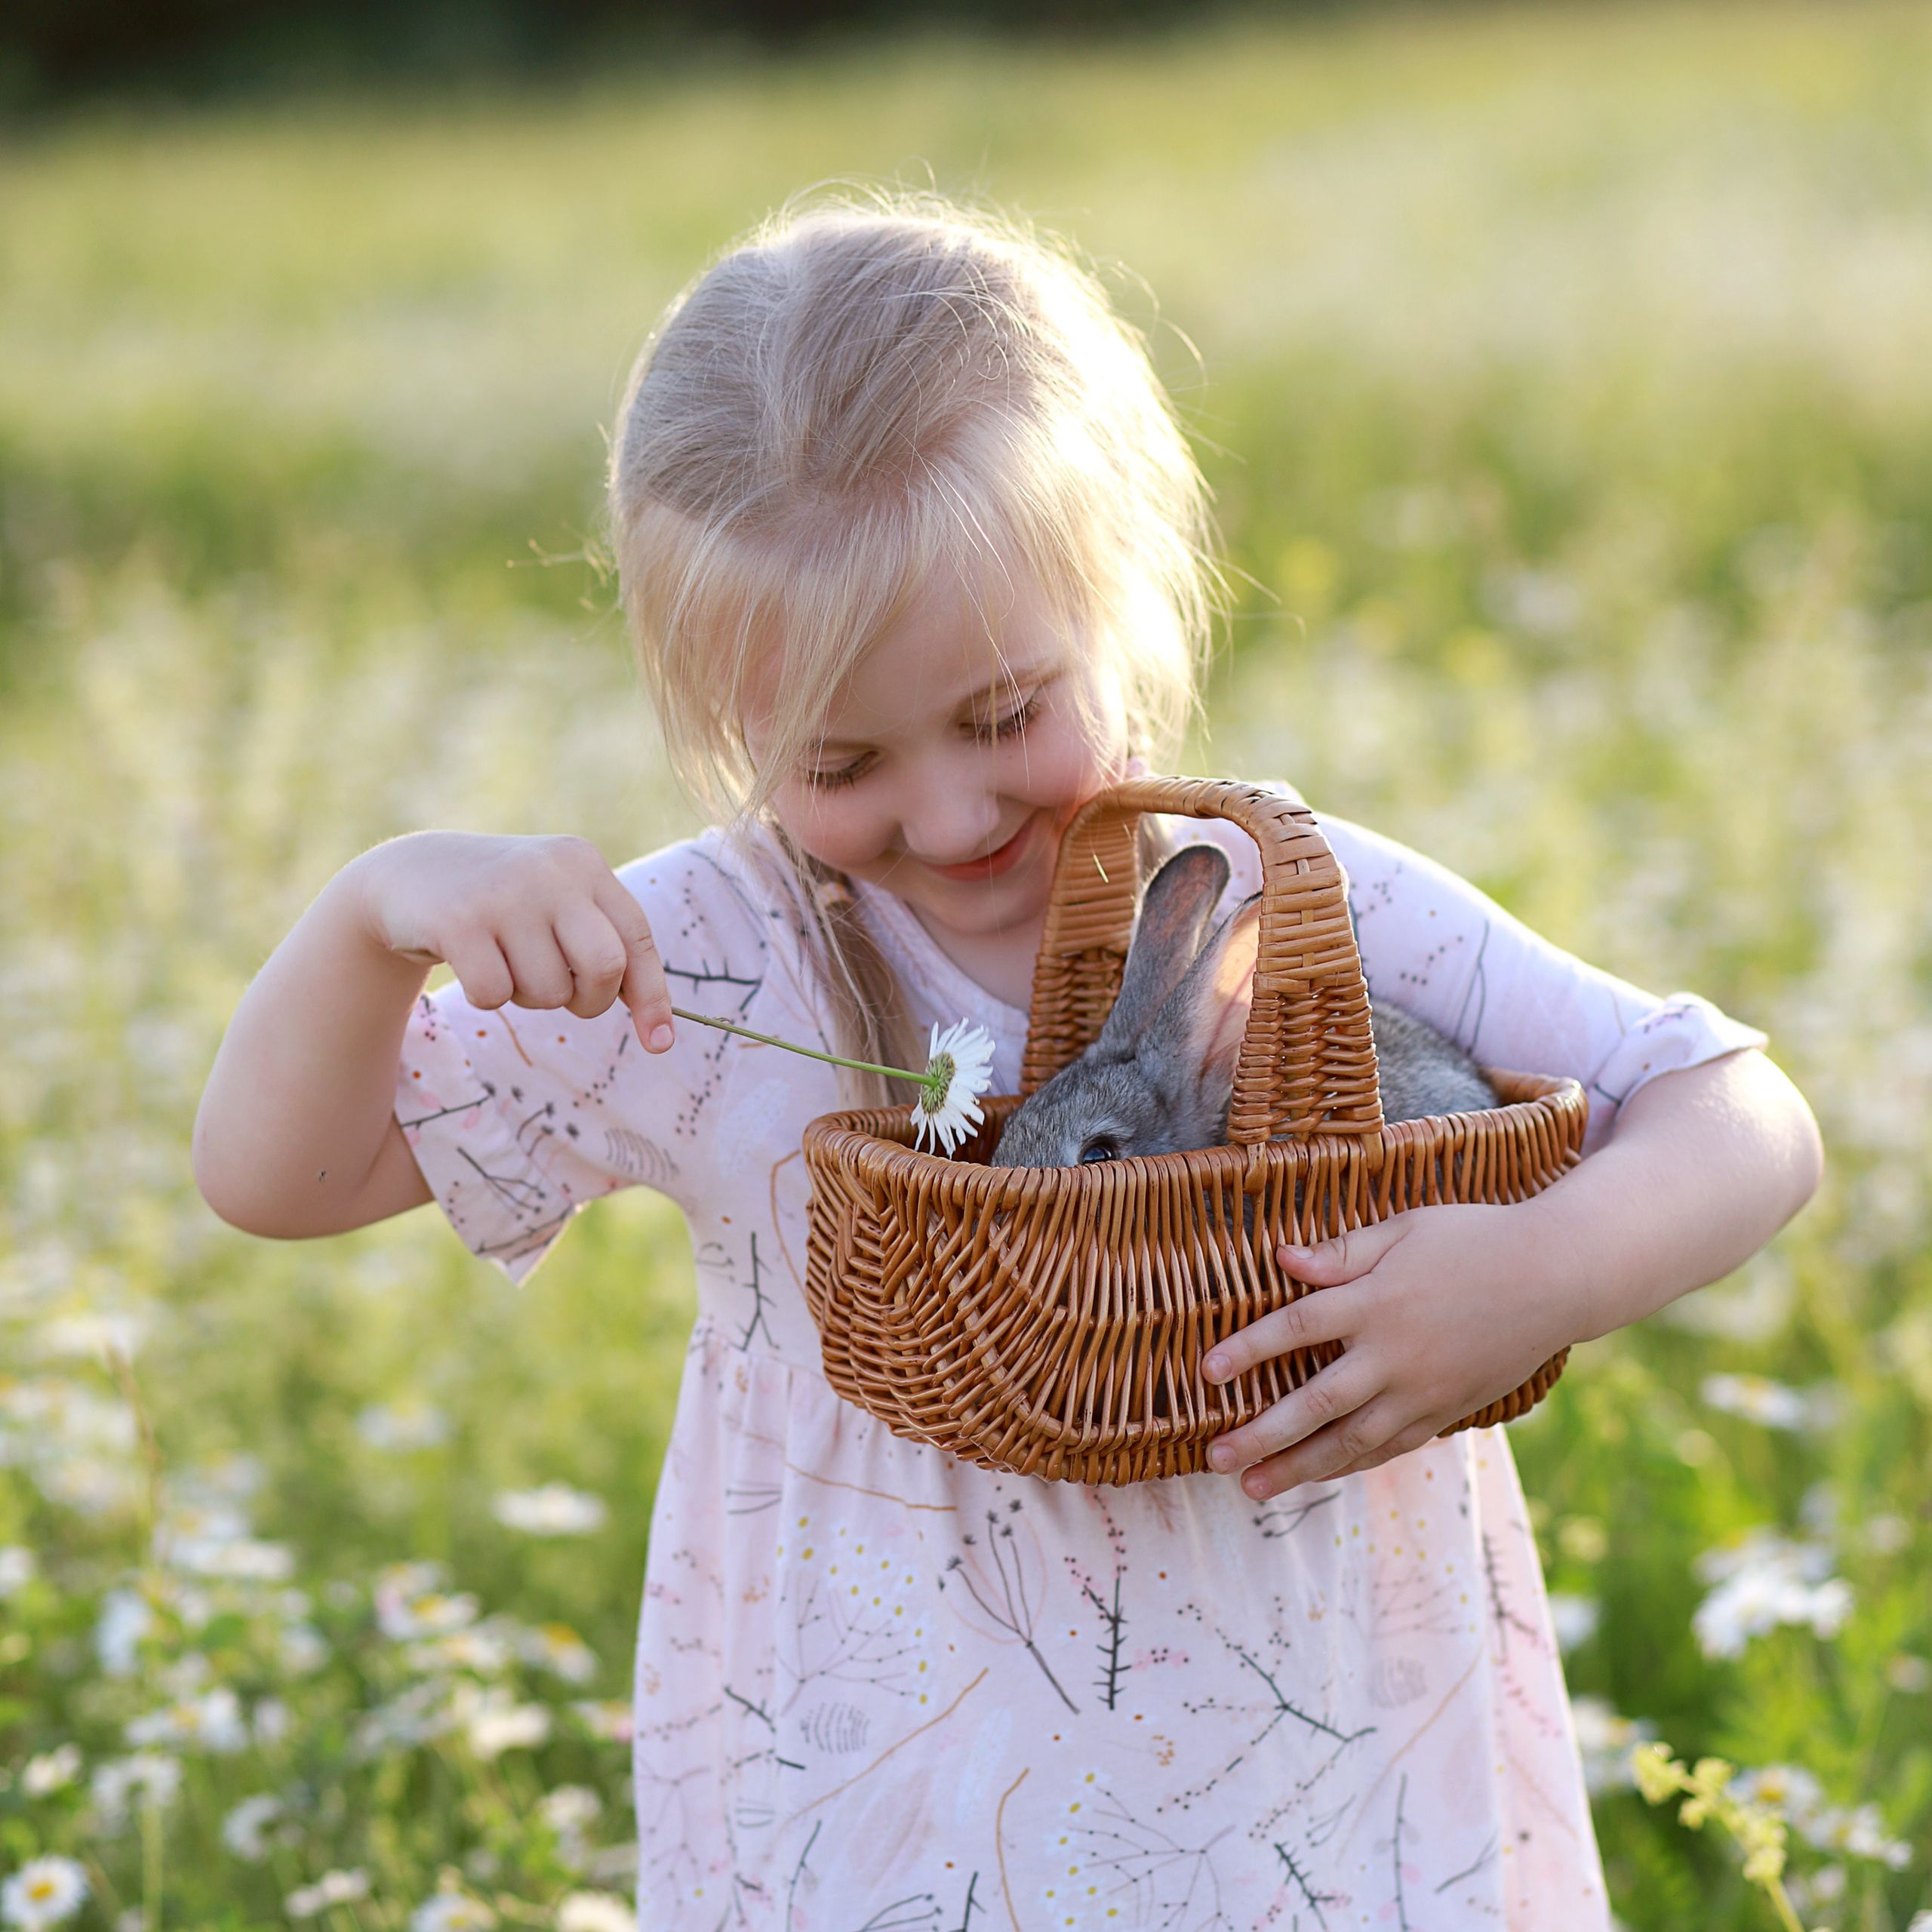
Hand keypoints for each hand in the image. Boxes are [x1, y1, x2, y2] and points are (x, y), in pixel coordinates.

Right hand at [348, 831, 675, 1051]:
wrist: (411, 874)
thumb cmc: (504, 905)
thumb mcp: (558, 906)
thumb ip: (605, 948)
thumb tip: (658, 1030)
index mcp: (584, 864)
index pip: (637, 938)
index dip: (652, 996)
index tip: (658, 1043)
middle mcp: (550, 872)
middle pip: (603, 968)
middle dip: (589, 1000)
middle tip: (564, 995)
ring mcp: (503, 894)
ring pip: (548, 991)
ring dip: (530, 997)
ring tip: (507, 962)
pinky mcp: (458, 921)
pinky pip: (495, 995)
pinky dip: (488, 996)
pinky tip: (472, 963)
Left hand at [1199, 1201, 1582, 1498]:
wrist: (1558, 1277)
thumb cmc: (1475, 1239)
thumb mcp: (1405, 1229)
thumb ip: (1342, 1253)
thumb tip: (1280, 1260)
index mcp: (1377, 1301)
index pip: (1297, 1328)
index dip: (1248, 1350)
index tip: (1206, 1372)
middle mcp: (1395, 1355)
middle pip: (1316, 1403)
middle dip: (1262, 1435)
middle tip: (1215, 1459)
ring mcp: (1423, 1391)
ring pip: (1351, 1441)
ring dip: (1298, 1467)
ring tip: (1253, 1487)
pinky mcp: (1447, 1411)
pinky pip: (1390, 1447)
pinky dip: (1349, 1464)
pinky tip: (1317, 1475)